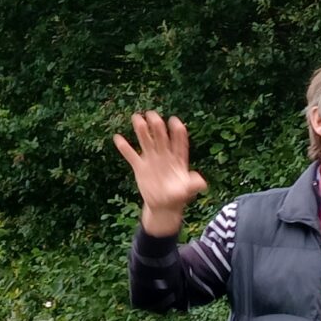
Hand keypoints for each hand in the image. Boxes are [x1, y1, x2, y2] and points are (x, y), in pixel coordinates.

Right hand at [113, 111, 208, 237]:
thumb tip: (202, 183)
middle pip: (161, 137)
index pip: (179, 141)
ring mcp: (152, 160)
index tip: (174, 121)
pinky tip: (118, 137)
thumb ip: (194, 185)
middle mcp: (165, 155)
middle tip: (152, 114)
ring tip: (136, 117)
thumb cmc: (178, 197)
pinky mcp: (140, 167)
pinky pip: (131, 155)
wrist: (164, 207)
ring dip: (141, 130)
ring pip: (146, 141)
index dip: (177, 131)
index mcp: (178, 159)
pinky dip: (124, 147)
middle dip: (156, 125)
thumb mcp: (187, 191)